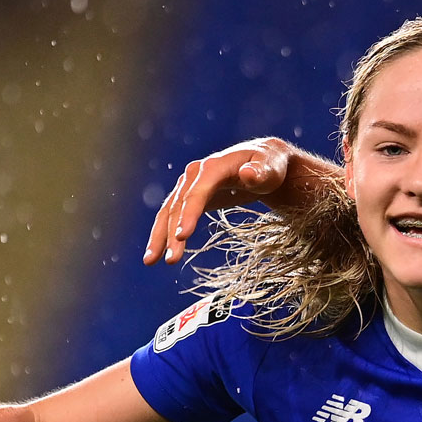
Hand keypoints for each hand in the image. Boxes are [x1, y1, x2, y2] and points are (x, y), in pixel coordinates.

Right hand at [143, 137, 297, 265]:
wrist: (262, 161)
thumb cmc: (269, 166)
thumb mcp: (270, 168)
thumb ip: (261, 172)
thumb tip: (248, 173)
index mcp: (214, 166)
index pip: (198, 191)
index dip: (189, 213)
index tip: (183, 236)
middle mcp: (195, 173)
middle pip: (179, 204)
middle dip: (171, 232)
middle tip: (170, 259)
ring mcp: (189, 184)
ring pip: (169, 211)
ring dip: (160, 236)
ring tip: (152, 260)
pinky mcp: (190, 197)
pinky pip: (172, 216)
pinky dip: (164, 233)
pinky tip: (158, 253)